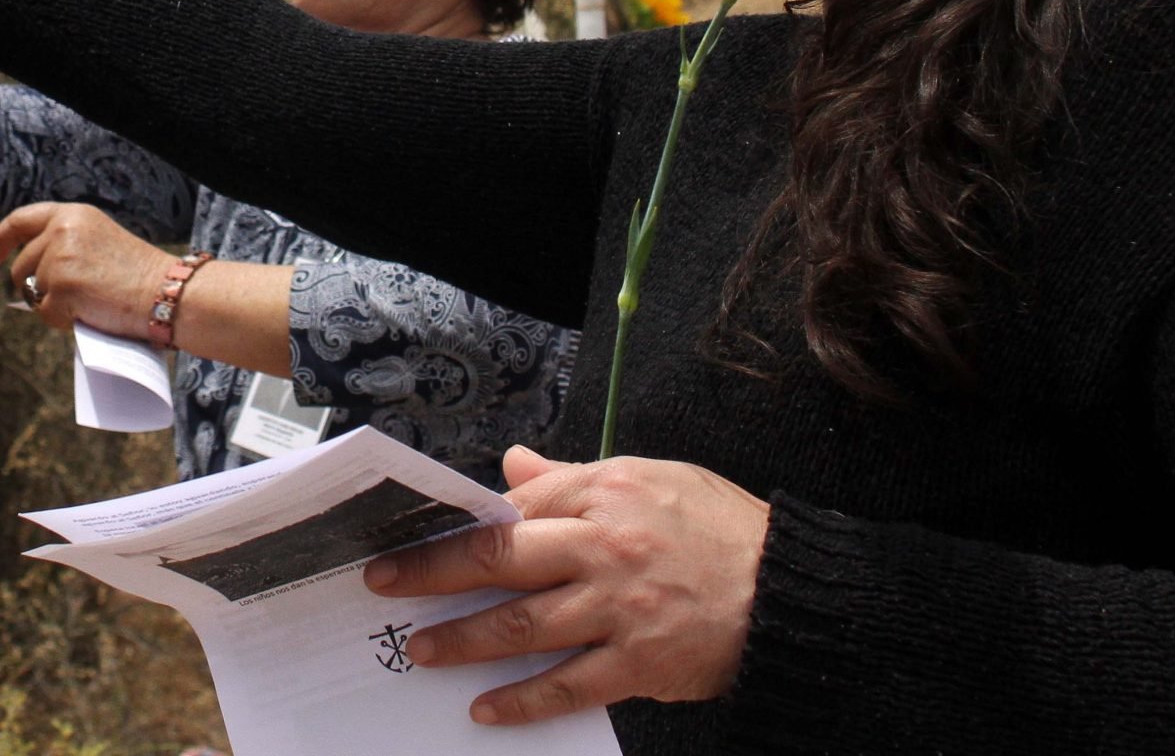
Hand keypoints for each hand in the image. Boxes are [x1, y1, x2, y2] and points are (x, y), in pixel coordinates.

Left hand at [0, 203, 172, 339]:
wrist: (167, 293)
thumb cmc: (138, 277)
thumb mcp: (98, 244)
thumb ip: (64, 248)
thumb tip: (25, 282)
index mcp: (73, 214)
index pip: (21, 220)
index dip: (0, 240)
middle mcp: (62, 228)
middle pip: (21, 266)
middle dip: (33, 288)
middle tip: (68, 299)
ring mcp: (59, 257)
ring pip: (31, 292)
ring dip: (53, 305)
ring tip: (91, 302)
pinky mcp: (61, 285)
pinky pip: (46, 314)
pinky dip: (63, 321)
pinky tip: (92, 312)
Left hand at [363, 446, 769, 723]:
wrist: (790, 591)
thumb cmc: (721, 529)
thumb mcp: (651, 478)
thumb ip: (574, 477)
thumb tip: (515, 465)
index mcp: (604, 493)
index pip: (512, 505)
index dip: (456, 523)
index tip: (412, 534)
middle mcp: (604, 547)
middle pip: (499, 559)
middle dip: (431, 572)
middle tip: (384, 584)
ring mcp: (619, 609)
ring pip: (521, 626)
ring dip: (463, 641)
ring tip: (421, 650)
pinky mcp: (638, 663)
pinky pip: (566, 686)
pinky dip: (521, 701)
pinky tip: (485, 708)